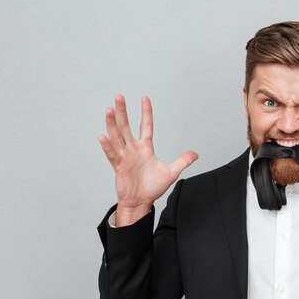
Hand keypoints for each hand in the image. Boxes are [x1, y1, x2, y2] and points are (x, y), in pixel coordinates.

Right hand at [98, 94, 197, 225]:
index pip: (146, 126)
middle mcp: (133, 149)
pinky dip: (107, 146)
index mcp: (145, 148)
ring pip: (117, 137)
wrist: (141, 202)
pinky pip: (112, 155)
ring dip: (112, 124)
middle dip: (123, 112)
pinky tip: (103, 136)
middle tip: (119, 97)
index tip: (145, 98)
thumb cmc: (152, 187)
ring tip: (109, 110)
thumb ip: (182, 161)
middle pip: (127, 126)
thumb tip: (195, 153)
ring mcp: (125, 157)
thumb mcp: (171, 172)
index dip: (146, 113)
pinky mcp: (119, 167)